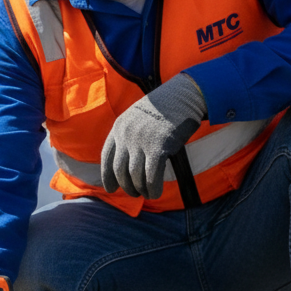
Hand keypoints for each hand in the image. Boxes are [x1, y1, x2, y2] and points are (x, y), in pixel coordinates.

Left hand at [100, 73, 205, 198]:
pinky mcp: (158, 147)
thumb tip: (129, 163)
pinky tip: (156, 193)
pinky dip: (153, 188)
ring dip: (140, 189)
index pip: (106, 157)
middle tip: (135, 193)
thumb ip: (130, 136)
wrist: (183, 95)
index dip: (107, 176)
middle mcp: (126, 135)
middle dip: (127, 186)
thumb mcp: (138, 118)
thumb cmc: (164, 108)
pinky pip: (151, 176)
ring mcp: (141, 141)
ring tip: (147, 195)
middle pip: (119, 170)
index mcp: (119, 127)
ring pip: (135, 175)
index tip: (111, 189)